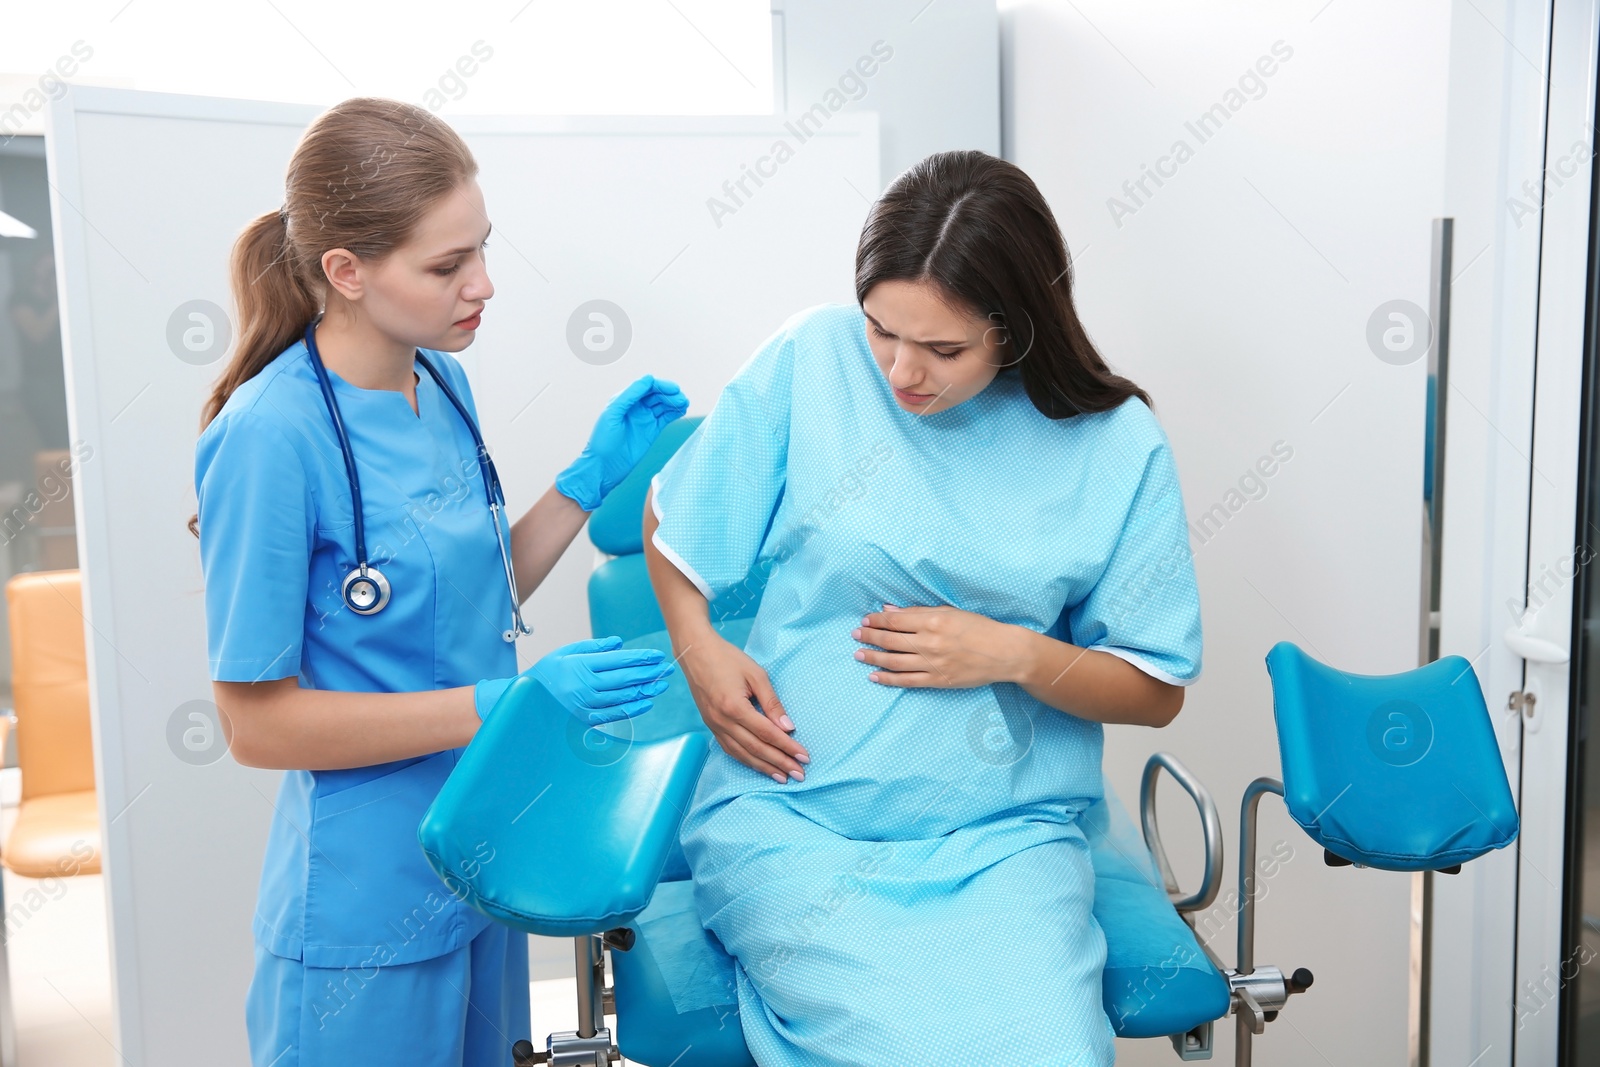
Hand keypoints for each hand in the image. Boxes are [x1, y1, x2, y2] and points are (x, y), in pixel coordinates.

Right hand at [474, 636, 675, 723]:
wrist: (523, 701)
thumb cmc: (545, 674)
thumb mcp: (565, 652)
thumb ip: (594, 647)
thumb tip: (619, 643)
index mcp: (582, 665)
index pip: (619, 660)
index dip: (640, 657)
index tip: (656, 655)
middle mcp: (586, 685)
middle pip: (625, 678)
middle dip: (649, 673)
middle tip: (667, 668)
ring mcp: (586, 704)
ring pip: (623, 696)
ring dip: (645, 690)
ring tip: (661, 685)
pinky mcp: (585, 720)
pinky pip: (614, 714)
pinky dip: (632, 709)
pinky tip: (646, 703)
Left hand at [555, 375, 689, 510]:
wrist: (604, 466)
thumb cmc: (603, 440)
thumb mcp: (613, 413)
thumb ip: (630, 395)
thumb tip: (649, 379)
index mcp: (625, 399)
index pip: (647, 386)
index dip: (661, 386)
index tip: (674, 389)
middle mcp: (636, 407)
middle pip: (657, 394)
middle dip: (670, 394)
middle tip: (682, 399)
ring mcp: (644, 419)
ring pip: (663, 406)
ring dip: (675, 403)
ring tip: (685, 404)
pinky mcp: (652, 431)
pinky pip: (666, 418)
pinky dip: (674, 414)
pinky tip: (682, 411)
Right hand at [679, 629, 809, 783]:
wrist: (695, 652)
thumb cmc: (728, 659)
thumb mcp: (756, 675)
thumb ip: (772, 703)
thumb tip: (788, 727)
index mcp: (734, 707)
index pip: (767, 733)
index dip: (787, 747)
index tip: (804, 756)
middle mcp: (722, 721)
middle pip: (756, 749)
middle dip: (780, 763)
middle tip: (799, 774)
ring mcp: (714, 726)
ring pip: (743, 754)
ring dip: (764, 767)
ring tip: (783, 777)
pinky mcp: (711, 726)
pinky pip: (730, 750)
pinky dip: (747, 760)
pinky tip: (759, 766)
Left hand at [852, 604, 1028, 687]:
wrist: (1004, 653)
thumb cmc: (978, 627)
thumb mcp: (950, 611)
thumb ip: (918, 612)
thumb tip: (889, 611)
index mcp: (933, 621)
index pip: (895, 621)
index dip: (876, 621)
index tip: (865, 620)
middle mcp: (930, 642)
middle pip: (890, 640)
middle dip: (869, 637)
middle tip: (855, 635)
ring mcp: (932, 664)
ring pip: (893, 662)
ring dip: (872, 657)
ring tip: (858, 654)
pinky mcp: (937, 680)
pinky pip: (906, 681)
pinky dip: (888, 679)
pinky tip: (874, 676)